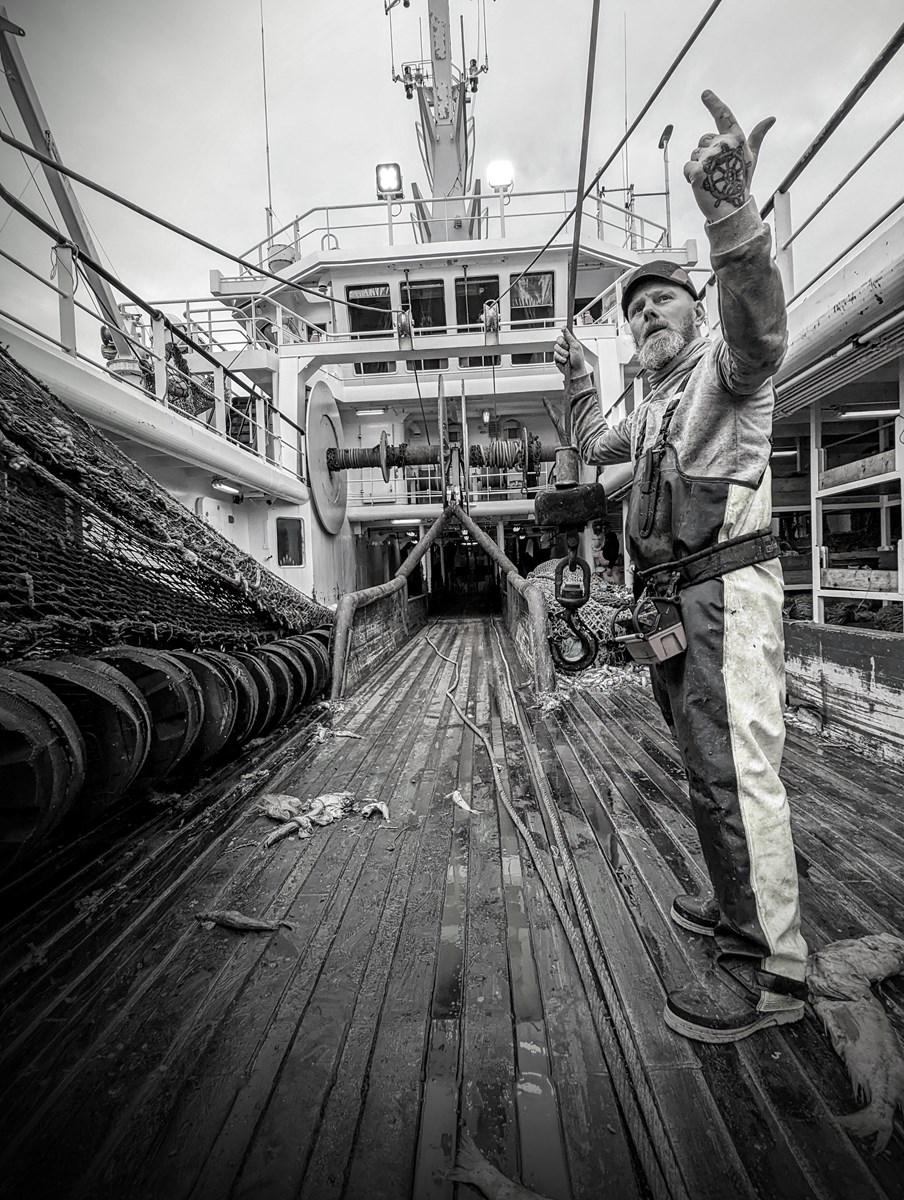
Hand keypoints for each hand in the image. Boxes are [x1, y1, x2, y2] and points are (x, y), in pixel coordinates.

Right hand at [553, 327, 588, 376]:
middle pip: (559, 339)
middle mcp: (565, 346)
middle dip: (563, 344)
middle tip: (567, 348)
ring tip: (567, 356)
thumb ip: (569, 337)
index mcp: (571, 342)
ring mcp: (561, 352)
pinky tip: (565, 361)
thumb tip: (565, 329)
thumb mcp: (575, 346)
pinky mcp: (557, 358)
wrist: (575, 371)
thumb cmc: (578, 360)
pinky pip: (555, 355)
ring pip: (556, 347)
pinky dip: (560, 358)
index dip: (564, 330)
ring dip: (562, 352)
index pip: (566, 334)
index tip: (562, 328)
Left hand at [684, 90, 773, 220]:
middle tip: (717, 171)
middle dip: (704, 154)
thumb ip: (757, 137)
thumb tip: (771, 119)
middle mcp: (724, 144)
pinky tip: (701, 185)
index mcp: (737, 139)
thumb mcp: (751, 157)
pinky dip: (690, 177)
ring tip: (711, 179)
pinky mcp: (698, 169)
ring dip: (697, 166)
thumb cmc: (741, 183)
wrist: (732, 208)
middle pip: (703, 140)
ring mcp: (711, 156)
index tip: (705, 93)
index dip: (714, 104)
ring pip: (694, 154)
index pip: (724, 117)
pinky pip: (687, 167)